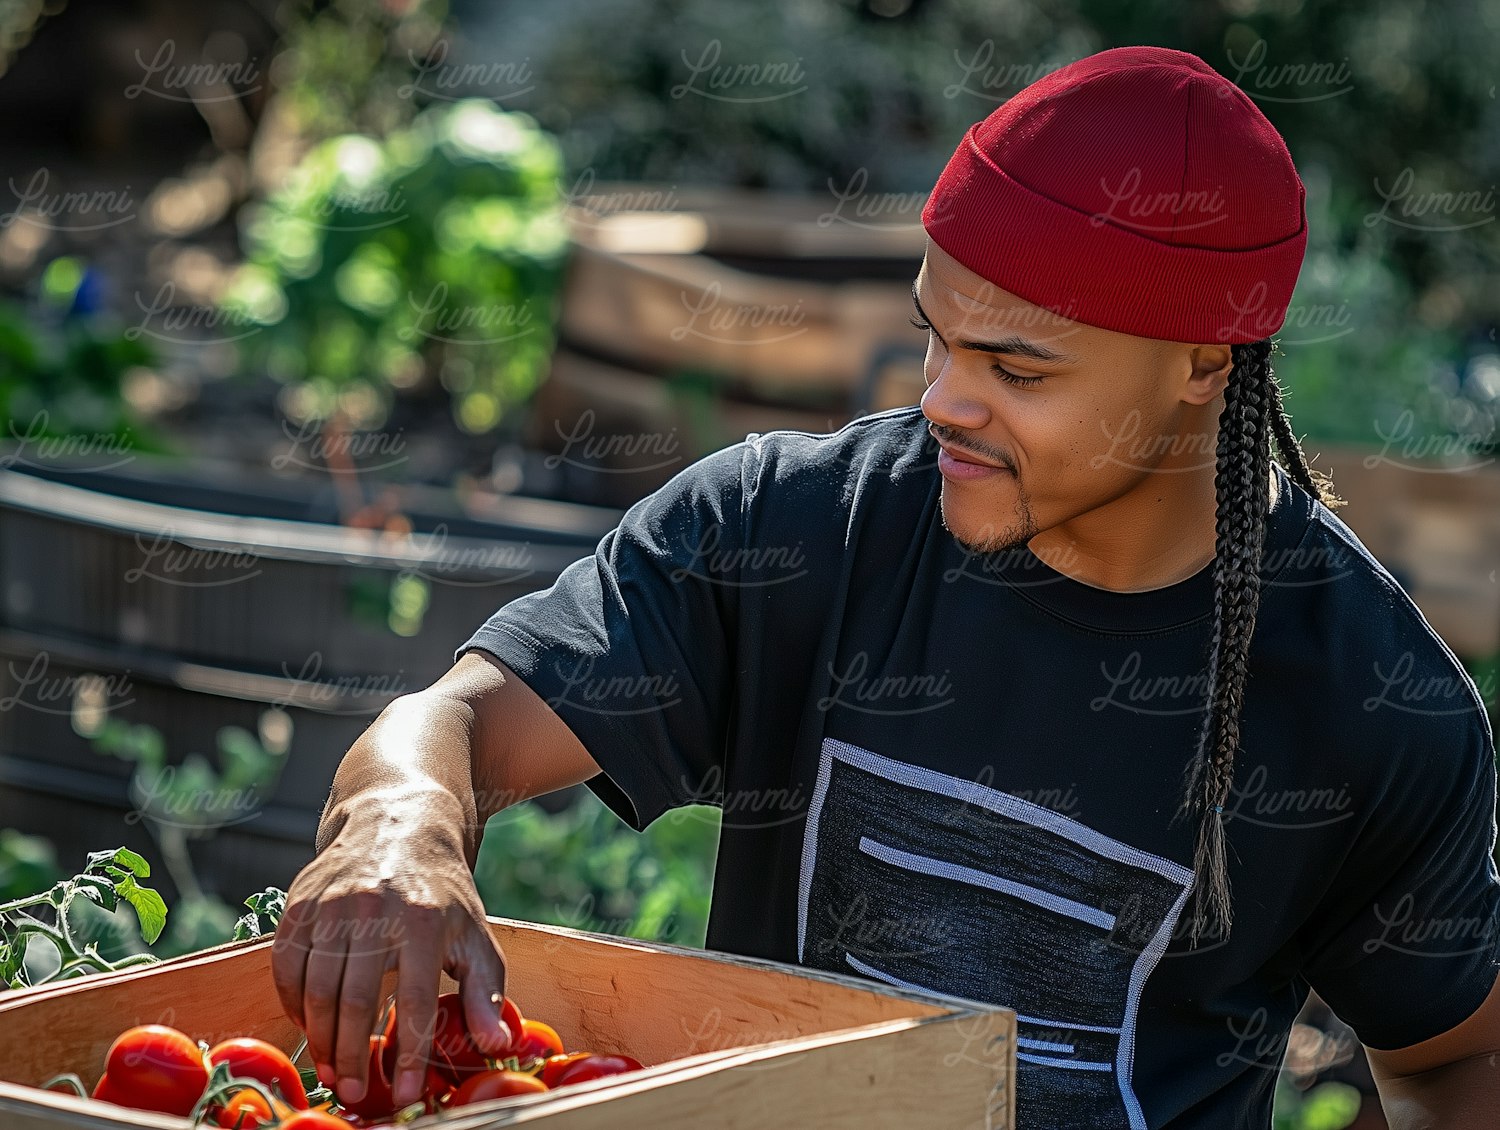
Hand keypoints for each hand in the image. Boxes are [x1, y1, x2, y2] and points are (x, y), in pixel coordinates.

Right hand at [270, 789, 510, 1109]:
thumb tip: (496, 1043)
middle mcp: (374, 907)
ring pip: (315, 989)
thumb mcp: (475, 935)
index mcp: (425, 919)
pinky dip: (293, 1004)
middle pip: (354, 1000)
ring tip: (331, 1070)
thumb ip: (486, 991)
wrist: (398, 824)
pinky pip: (286, 967)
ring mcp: (331, 903)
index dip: (408, 1054)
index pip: (414, 1000)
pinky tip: (309, 1026)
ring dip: (320, 1040)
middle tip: (352, 1092)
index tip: (403, 1095)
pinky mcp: (300, 902)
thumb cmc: (442, 893)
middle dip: (352, 1057)